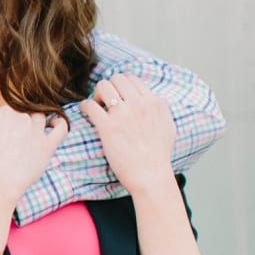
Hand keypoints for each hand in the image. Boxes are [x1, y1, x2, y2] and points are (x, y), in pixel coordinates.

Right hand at [0, 104, 68, 211]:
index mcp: (4, 111)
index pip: (8, 109)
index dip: (5, 121)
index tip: (2, 132)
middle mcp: (22, 117)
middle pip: (24, 112)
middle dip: (20, 122)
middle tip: (15, 137)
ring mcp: (37, 130)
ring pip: (41, 118)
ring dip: (37, 122)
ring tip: (32, 132)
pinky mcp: (48, 145)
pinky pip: (61, 128)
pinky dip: (60, 123)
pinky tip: (55, 124)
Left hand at [78, 74, 176, 194]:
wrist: (150, 176)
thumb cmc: (159, 155)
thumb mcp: (168, 127)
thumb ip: (163, 110)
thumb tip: (160, 98)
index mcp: (154, 102)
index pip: (132, 79)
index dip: (121, 86)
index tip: (116, 97)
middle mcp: (139, 105)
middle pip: (116, 79)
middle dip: (108, 88)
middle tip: (104, 102)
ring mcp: (123, 115)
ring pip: (102, 86)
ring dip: (96, 95)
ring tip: (96, 108)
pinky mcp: (108, 128)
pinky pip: (90, 106)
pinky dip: (85, 107)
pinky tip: (86, 113)